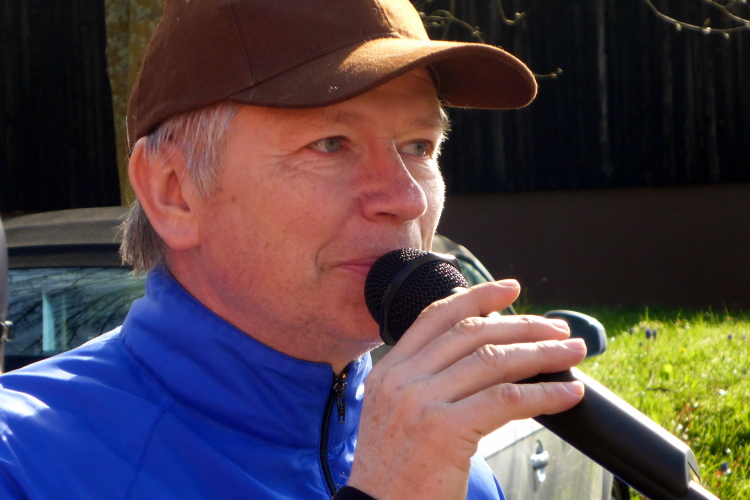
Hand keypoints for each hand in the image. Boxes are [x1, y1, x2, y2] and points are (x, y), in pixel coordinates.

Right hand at [348, 279, 585, 498]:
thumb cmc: (395, 474)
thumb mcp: (397, 416)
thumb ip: (427, 383)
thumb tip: (485, 361)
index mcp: (389, 370)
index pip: (436, 316)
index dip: (478, 297)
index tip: (511, 290)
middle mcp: (401, 378)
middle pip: (472, 333)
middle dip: (523, 325)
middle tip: (558, 329)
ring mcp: (420, 401)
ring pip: (493, 360)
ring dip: (541, 352)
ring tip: (571, 353)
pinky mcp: (444, 430)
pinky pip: (506, 399)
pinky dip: (544, 392)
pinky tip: (567, 393)